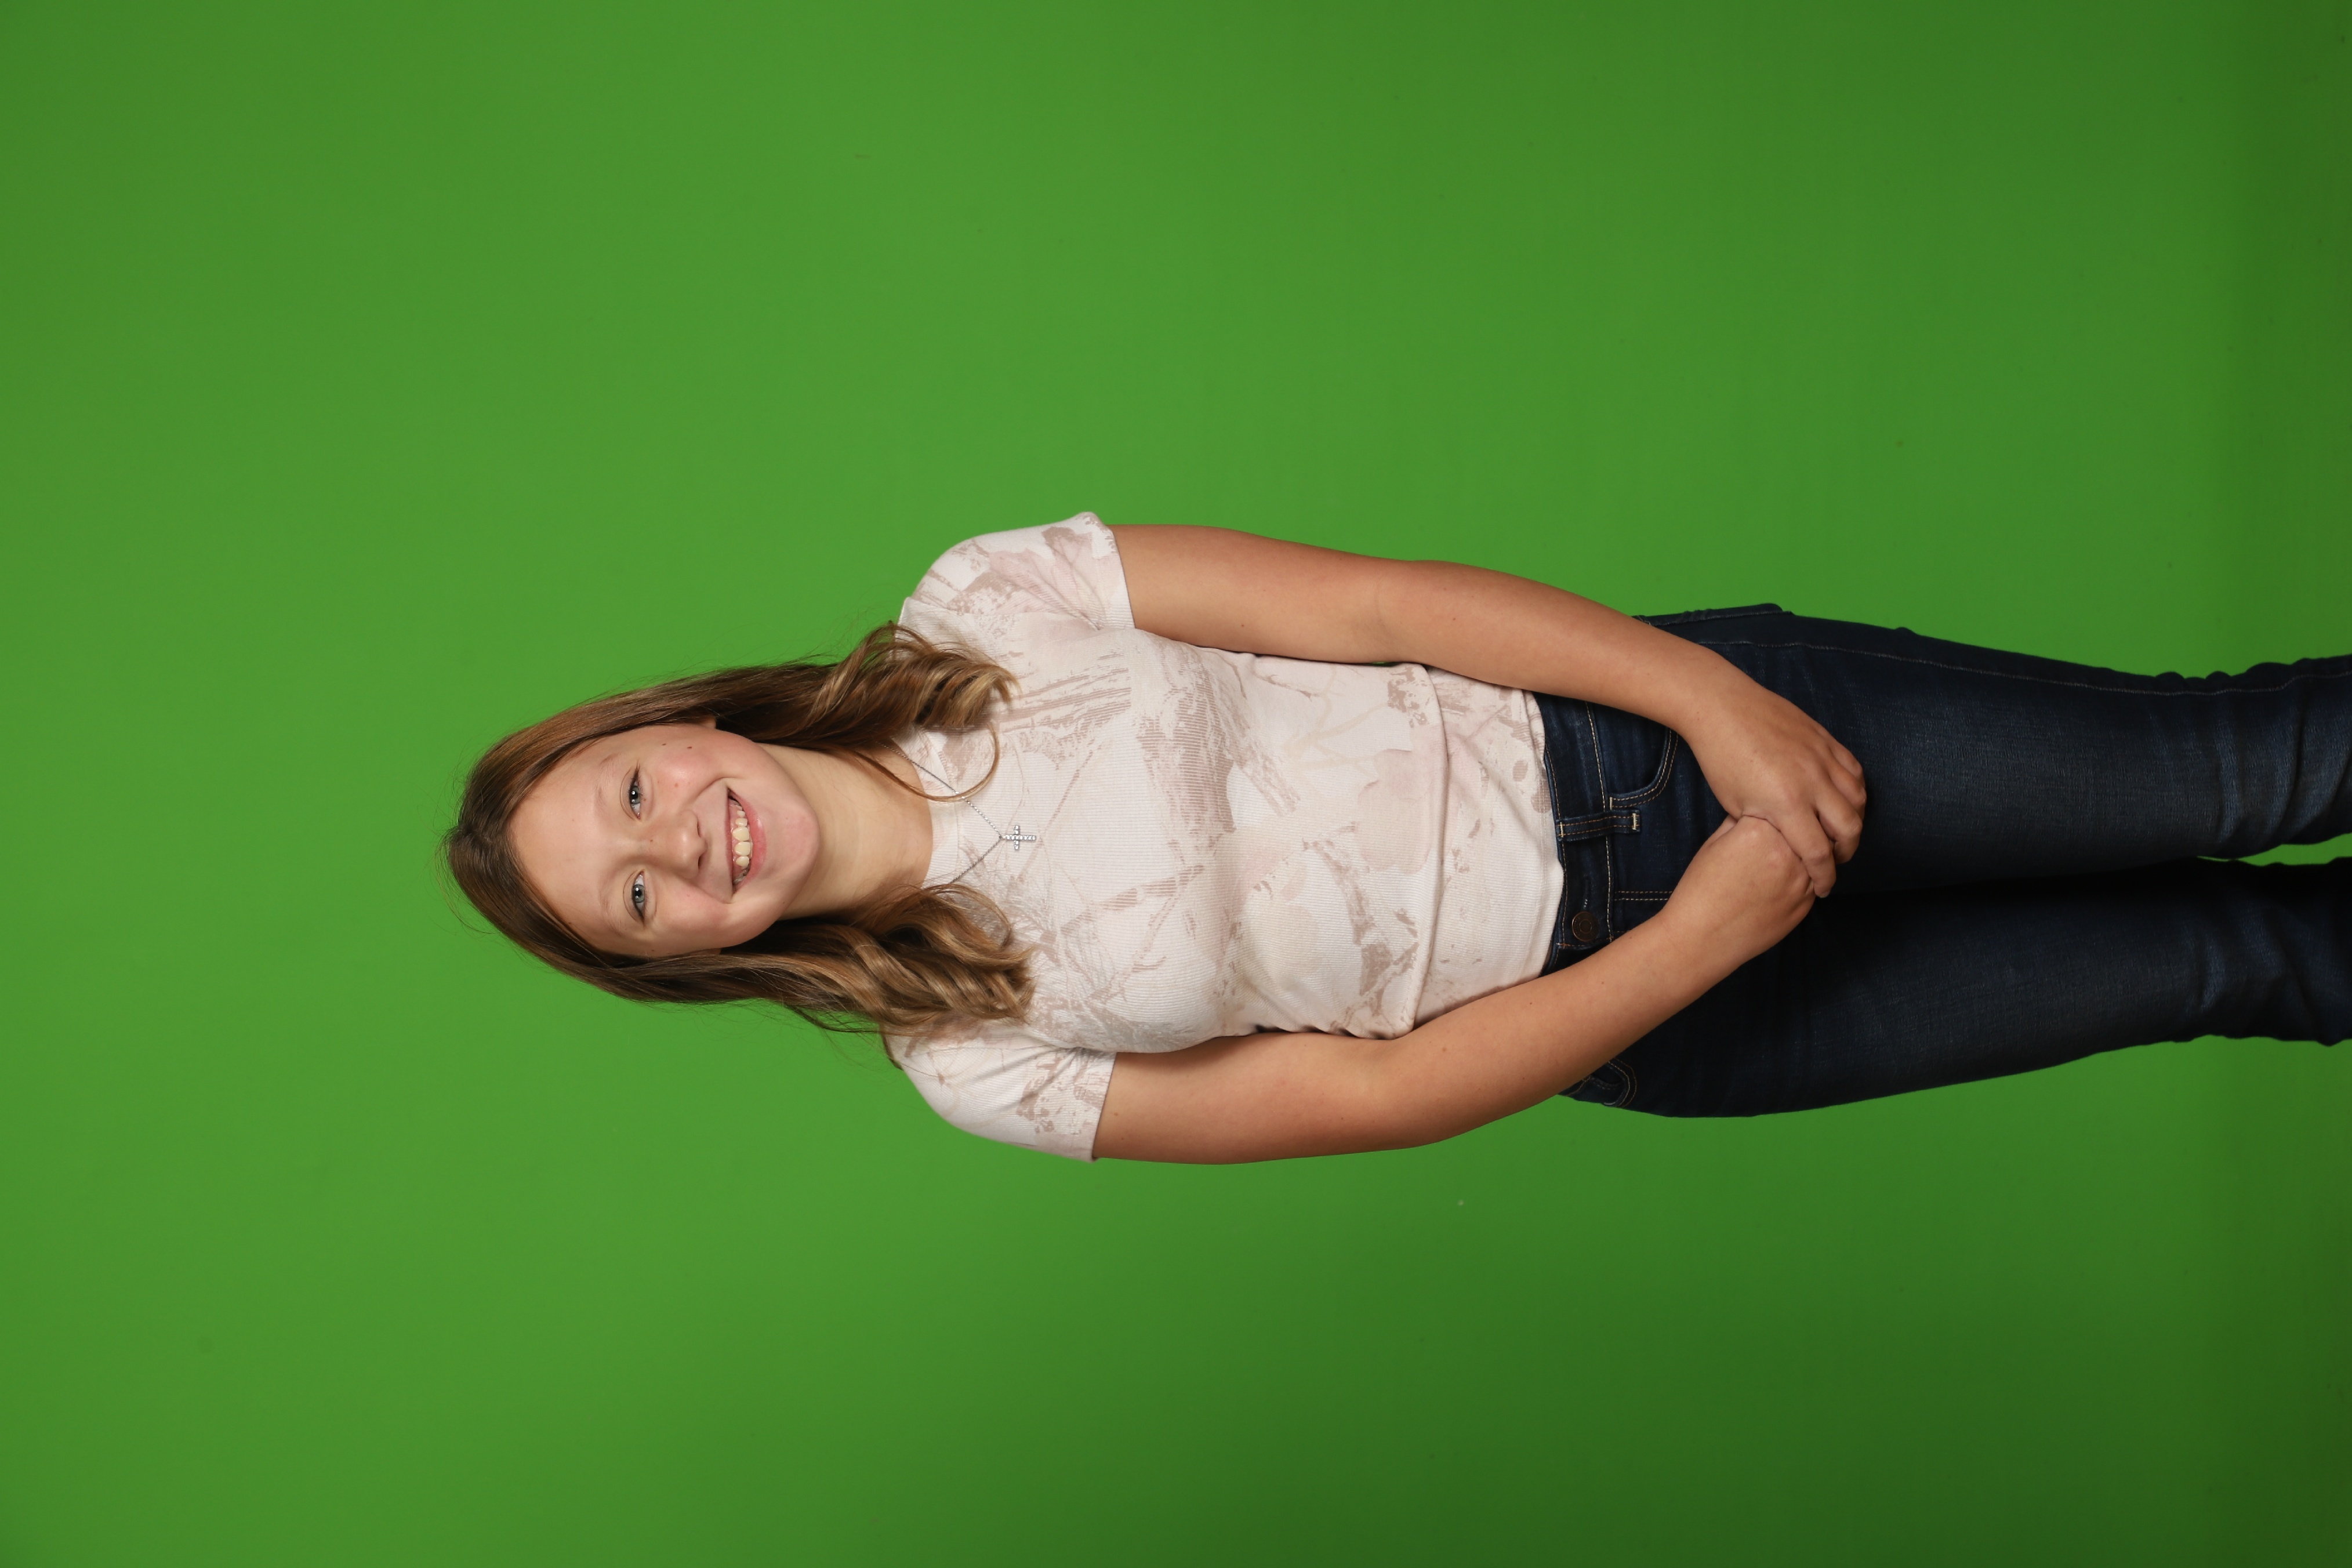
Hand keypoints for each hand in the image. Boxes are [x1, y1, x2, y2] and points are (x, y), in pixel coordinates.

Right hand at [1661, 814, 1816, 964]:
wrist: (1703, 938)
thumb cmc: (1701, 890)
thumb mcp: (1714, 843)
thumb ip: (1740, 821)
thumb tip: (1757, 810)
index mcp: (1759, 830)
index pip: (1778, 807)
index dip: (1772, 811)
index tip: (1764, 817)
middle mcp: (1786, 852)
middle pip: (1802, 829)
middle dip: (1792, 831)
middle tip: (1774, 838)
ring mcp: (1800, 879)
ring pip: (1814, 855)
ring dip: (1803, 853)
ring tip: (1777, 862)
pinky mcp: (1806, 903)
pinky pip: (1814, 880)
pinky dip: (1803, 877)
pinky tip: (1779, 883)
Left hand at [1680, 673, 1866, 895]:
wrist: (1721, 707)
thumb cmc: (1720, 759)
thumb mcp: (1736, 806)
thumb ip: (1770, 828)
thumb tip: (1793, 847)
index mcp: (1785, 803)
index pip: (1818, 854)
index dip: (1825, 877)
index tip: (1823, 889)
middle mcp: (1812, 781)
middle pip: (1849, 830)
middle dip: (1846, 853)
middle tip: (1835, 863)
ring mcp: (1822, 758)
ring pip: (1859, 800)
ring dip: (1854, 822)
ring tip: (1841, 834)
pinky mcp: (1826, 740)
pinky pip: (1855, 771)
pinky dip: (1855, 792)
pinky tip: (1844, 802)